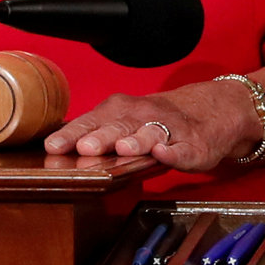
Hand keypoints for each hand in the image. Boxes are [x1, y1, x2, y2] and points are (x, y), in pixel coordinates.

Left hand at [51, 82, 248, 173]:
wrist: (211, 110)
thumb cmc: (157, 120)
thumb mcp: (125, 120)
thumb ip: (96, 133)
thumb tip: (56, 150)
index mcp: (121, 111)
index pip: (92, 121)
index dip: (72, 134)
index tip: (53, 146)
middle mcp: (143, 116)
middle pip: (119, 126)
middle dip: (102, 137)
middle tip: (85, 147)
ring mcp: (170, 129)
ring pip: (151, 134)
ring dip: (137, 141)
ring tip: (124, 148)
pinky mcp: (193, 145)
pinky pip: (183, 149)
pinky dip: (174, 151)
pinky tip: (165, 153)